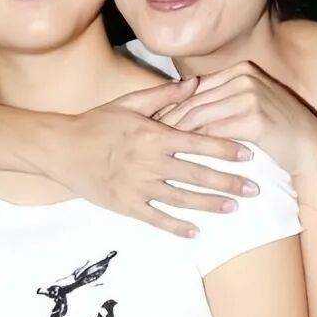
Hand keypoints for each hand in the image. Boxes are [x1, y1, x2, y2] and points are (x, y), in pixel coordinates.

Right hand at [40, 78, 260, 237]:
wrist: (61, 148)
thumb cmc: (96, 122)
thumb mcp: (128, 102)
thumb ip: (164, 94)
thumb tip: (196, 83)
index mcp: (154, 135)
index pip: (199, 142)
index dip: (226, 149)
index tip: (249, 154)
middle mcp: (150, 162)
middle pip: (198, 175)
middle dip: (229, 182)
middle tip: (255, 189)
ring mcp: (138, 186)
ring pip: (182, 199)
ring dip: (210, 205)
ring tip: (234, 208)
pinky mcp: (125, 204)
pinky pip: (156, 218)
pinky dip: (176, 226)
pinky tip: (195, 232)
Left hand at [156, 61, 316, 177]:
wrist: (310, 147)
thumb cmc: (276, 129)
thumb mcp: (247, 104)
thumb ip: (219, 99)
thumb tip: (180, 107)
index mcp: (240, 70)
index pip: (194, 89)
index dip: (169, 107)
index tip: (148, 123)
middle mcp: (244, 77)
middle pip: (193, 101)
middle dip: (166, 121)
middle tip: (144, 139)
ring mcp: (250, 95)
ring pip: (200, 117)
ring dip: (175, 135)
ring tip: (156, 150)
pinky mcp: (254, 117)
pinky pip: (214, 133)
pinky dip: (195, 146)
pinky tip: (180, 159)